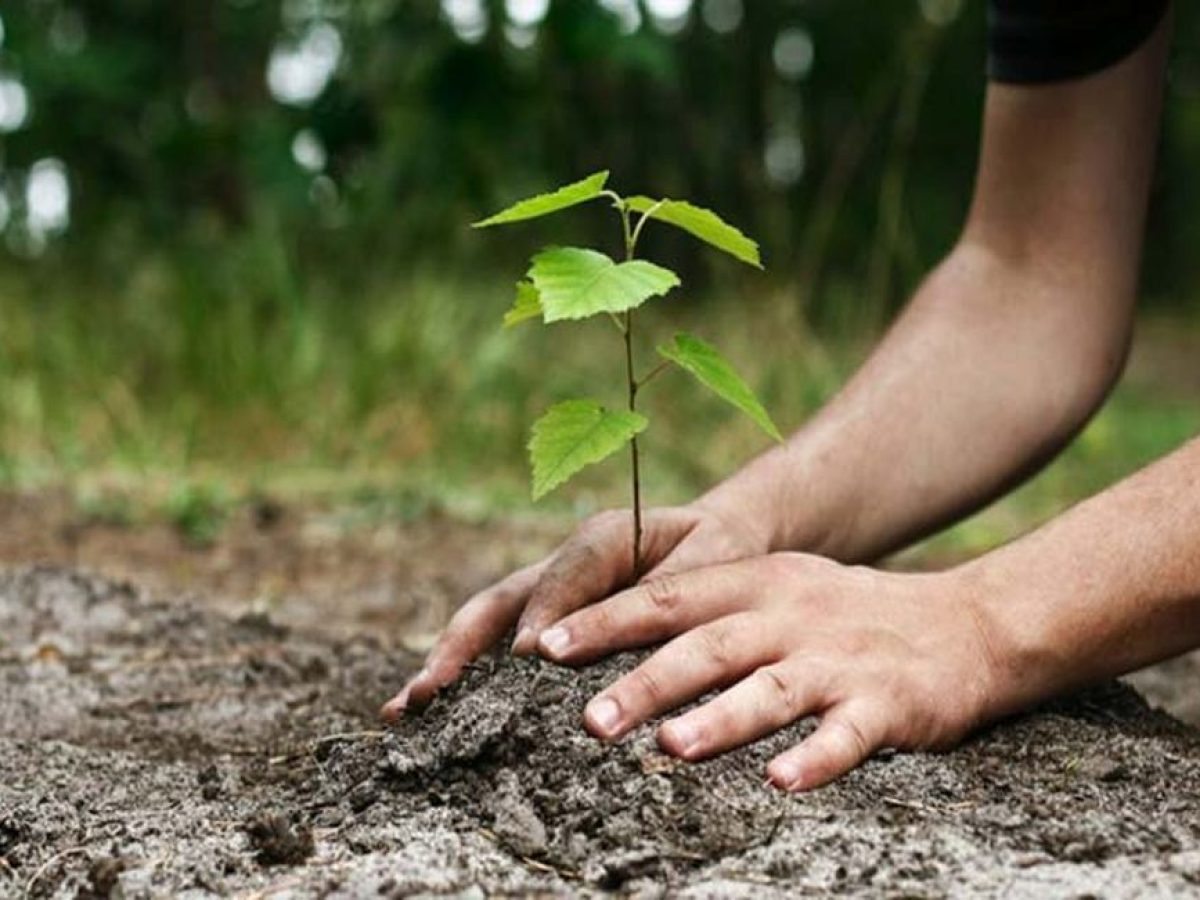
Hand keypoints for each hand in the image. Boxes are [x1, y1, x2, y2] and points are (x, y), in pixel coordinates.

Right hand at [380, 499, 770, 718]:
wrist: (719, 540)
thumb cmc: (720, 551)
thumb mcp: (712, 560)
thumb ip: (671, 590)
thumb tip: (623, 636)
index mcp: (605, 537)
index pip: (567, 574)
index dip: (545, 613)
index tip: (528, 658)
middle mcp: (563, 564)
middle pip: (500, 601)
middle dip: (461, 647)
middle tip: (429, 693)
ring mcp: (546, 594)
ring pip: (486, 626)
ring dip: (446, 666)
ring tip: (404, 711)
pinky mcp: (545, 622)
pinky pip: (498, 647)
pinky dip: (464, 679)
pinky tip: (429, 717)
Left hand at [534, 553, 1000, 789]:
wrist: (965, 622)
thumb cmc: (845, 614)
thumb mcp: (778, 589)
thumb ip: (708, 608)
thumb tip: (611, 640)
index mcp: (757, 584)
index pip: (669, 598)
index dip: (606, 621)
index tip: (545, 648)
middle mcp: (792, 616)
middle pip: (709, 646)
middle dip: (647, 681)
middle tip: (590, 719)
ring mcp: (839, 660)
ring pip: (772, 690)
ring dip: (720, 719)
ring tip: (670, 748)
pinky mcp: (888, 704)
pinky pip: (847, 735)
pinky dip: (815, 759)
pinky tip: (781, 783)